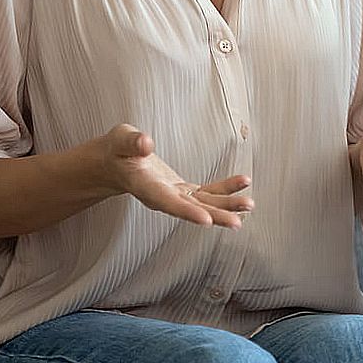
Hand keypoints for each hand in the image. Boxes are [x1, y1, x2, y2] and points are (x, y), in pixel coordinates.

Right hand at [97, 123, 252, 228]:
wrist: (113, 163)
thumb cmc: (116, 150)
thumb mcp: (119, 140)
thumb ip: (131, 142)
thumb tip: (145, 143)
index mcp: (145, 187)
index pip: (167, 202)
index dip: (187, 212)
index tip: (206, 220)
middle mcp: (161, 197)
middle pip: (191, 209)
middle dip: (215, 216)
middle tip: (237, 222)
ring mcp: (173, 195)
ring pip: (203, 204)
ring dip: (226, 206)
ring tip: (249, 204)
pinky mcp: (182, 191)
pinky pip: (207, 193)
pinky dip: (225, 189)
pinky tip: (243, 183)